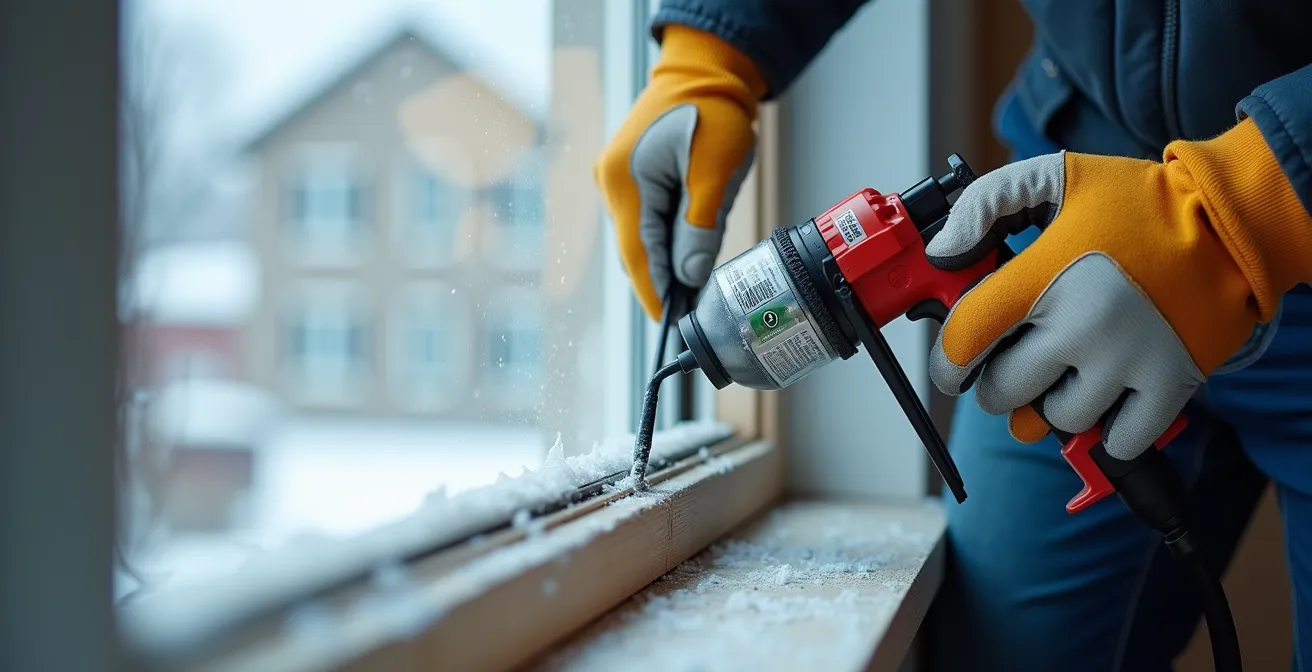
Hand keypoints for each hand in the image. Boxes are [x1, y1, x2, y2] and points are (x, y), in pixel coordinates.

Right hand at [594, 25, 766, 320]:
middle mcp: (612, 183)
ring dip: (667, 259)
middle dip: (663, 280)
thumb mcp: (714, 171)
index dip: (654, 293)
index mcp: (625, 181)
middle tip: (691, 314)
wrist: (704, 69)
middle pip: (637, 249)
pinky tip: (689, 252)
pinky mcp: (633, 178)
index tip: (668, 326)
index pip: (637, 253)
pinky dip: (668, 239)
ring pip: (644, 236)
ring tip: (695, 286)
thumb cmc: (713, 112)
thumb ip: (700, 227)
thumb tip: (691, 277)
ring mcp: (618, 180)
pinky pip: (649, 219)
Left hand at [925, 118, 1310, 459]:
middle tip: (1013, 364)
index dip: (947, 362)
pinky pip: (1117, 441)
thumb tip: (941, 252)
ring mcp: (1127, 362)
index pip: (965, 340)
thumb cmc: (1139, 200)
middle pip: (1004, 391)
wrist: (1232, 219)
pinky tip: (1104, 399)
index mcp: (1045, 277)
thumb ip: (986, 204)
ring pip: (1056, 418)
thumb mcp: (1056, 177)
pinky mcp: (1169, 386)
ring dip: (1051, 404)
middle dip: (997, 383)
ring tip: (1065, 373)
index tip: (953, 368)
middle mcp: (1082, 326)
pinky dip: (1105, 432)